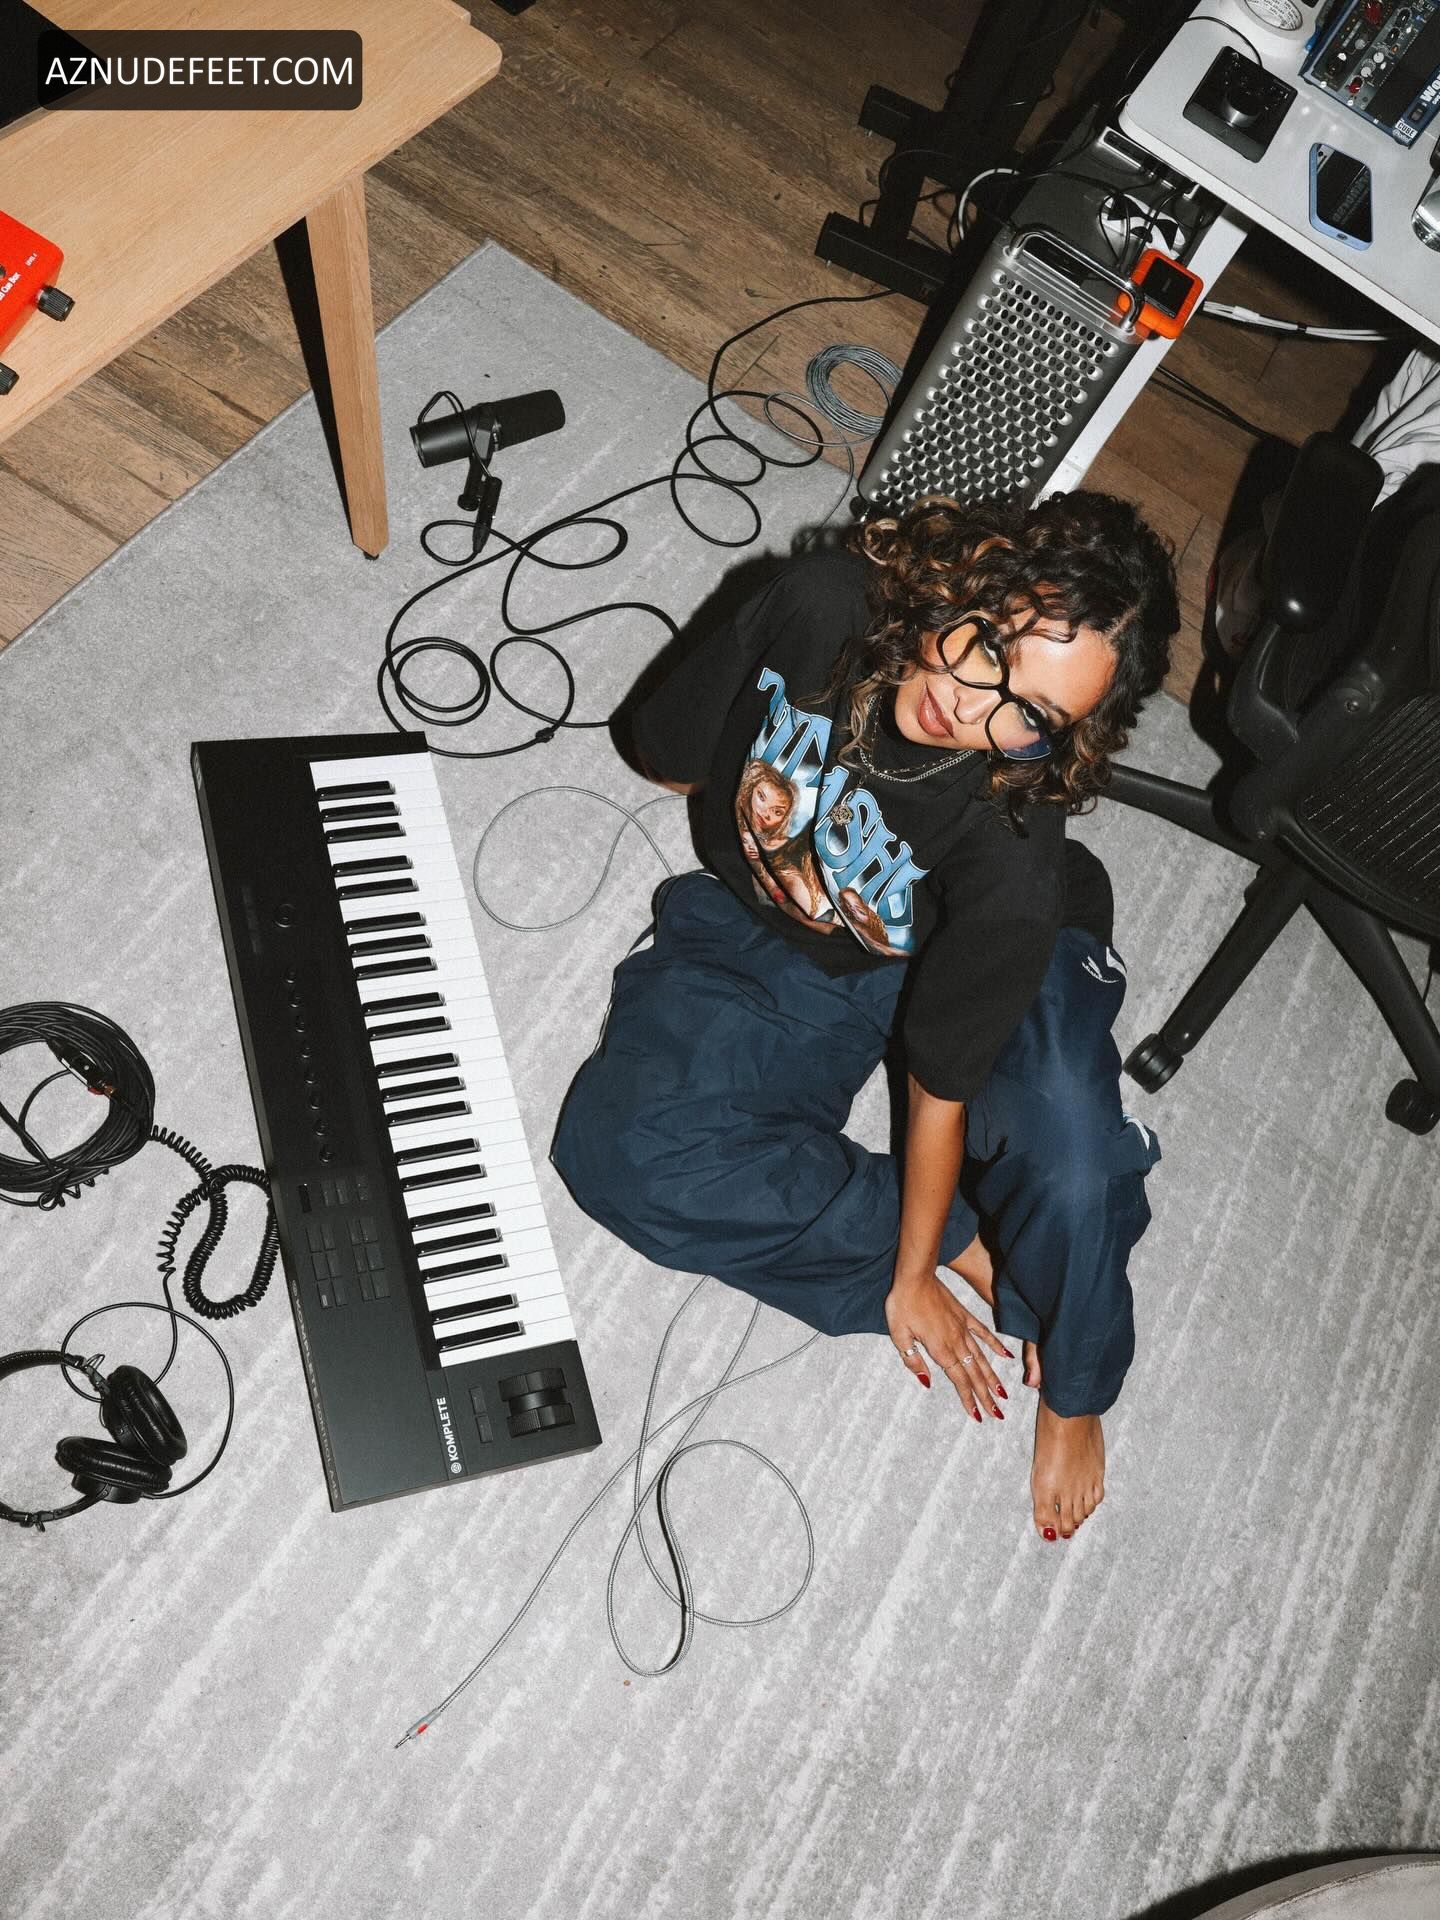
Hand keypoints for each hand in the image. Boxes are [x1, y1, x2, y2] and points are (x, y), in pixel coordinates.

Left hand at [885, 1269, 1012, 1421]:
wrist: (915, 1276)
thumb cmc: (902, 1305)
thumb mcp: (899, 1335)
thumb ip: (914, 1360)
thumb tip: (927, 1382)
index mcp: (940, 1349)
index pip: (959, 1380)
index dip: (968, 1399)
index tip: (978, 1415)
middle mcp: (956, 1341)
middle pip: (974, 1374)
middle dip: (986, 1396)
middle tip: (998, 1414)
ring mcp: (963, 1328)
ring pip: (982, 1358)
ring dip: (993, 1377)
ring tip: (1004, 1394)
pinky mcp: (964, 1315)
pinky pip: (984, 1333)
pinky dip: (996, 1345)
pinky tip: (1006, 1356)